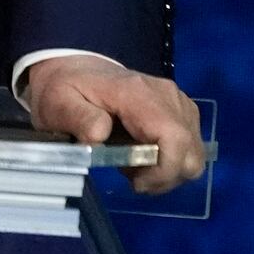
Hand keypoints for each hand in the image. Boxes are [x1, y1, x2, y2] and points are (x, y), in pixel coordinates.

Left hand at [23, 54, 207, 194]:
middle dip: (166, 177)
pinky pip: (190, 145)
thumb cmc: (67, 90)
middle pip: (192, 152)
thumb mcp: (59, 104)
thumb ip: (78, 119)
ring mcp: (178, 101)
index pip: (175, 138)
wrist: (77, 70)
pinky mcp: (181, 109)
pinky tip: (143, 155)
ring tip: (134, 165)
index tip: (135, 183)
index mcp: (139, 94)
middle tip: (133, 177)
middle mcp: (167, 95)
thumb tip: (99, 136)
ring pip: (194, 153)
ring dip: (168, 170)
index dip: (164, 171)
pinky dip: (171, 160)